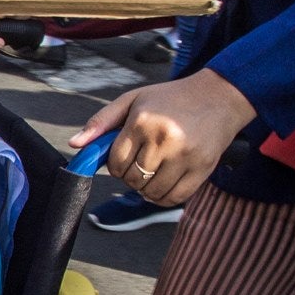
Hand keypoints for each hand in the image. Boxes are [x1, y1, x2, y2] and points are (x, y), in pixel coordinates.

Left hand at [76, 68, 255, 205]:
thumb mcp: (133, 100)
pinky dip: (165, 197)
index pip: (116, 162)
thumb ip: (101, 122)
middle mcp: (163, 139)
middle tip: (141, 162)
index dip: (115, 165)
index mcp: (142, 121)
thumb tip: (75, 144)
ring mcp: (185, 156)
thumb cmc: (172, 99)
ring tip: (154, 171)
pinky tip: (166, 182)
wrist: (219, 97)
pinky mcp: (203, 169)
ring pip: (151, 192)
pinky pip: (174, 198)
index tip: (124, 158)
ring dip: (147, 188)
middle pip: (132, 179)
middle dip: (131, 176)